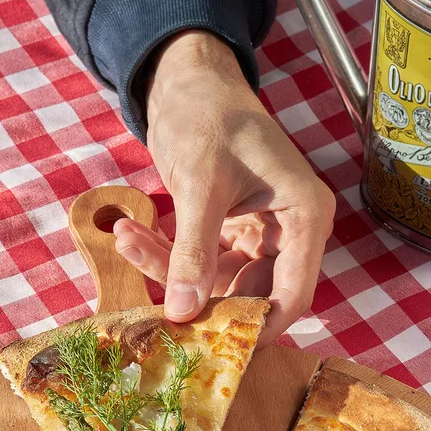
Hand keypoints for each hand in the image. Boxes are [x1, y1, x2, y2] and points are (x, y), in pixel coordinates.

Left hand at [113, 30, 335, 345]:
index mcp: (303, 217)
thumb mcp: (200, 184)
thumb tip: (182, 313)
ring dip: (168, 268)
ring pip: (217, 282)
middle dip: (196, 295)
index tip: (217, 349)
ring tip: (126, 239)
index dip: (260, 328)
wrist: (188, 82)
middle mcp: (289, 233)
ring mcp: (260, 236)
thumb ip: (193, 251)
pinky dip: (165, 254)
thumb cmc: (208, 115)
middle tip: (150, 296)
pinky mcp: (231, 235)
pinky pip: (200, 263)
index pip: (293, 294)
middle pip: (250, 294)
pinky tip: (131, 232)